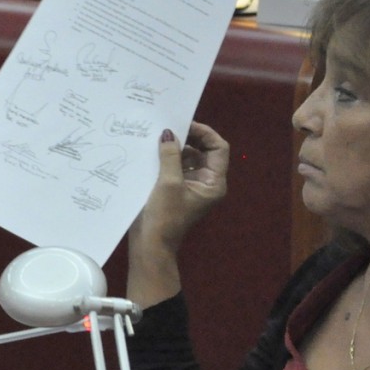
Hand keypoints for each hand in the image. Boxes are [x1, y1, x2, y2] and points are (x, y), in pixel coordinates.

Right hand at [127, 122, 228, 305]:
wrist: (150, 245)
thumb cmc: (165, 216)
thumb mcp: (168, 183)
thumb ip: (170, 155)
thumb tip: (169, 132)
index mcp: (214, 183)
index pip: (218, 149)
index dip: (205, 133)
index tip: (185, 124)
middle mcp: (206, 183)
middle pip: (204, 151)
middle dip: (189, 138)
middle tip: (169, 127)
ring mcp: (191, 187)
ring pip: (189, 158)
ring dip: (177, 148)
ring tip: (159, 137)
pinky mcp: (176, 190)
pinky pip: (177, 167)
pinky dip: (168, 158)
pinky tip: (153, 151)